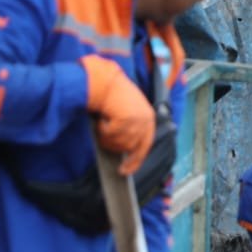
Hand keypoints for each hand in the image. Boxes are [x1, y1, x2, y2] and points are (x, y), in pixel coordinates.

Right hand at [81, 55, 155, 174]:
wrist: (104, 80)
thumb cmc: (112, 95)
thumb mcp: (128, 110)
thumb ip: (131, 128)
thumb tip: (124, 152)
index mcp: (149, 118)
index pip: (145, 145)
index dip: (135, 161)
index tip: (124, 172)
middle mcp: (146, 120)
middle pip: (130, 147)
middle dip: (114, 145)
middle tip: (103, 134)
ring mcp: (137, 120)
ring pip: (118, 143)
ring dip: (106, 136)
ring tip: (103, 121)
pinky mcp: (126, 119)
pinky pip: (109, 135)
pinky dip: (102, 129)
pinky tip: (102, 118)